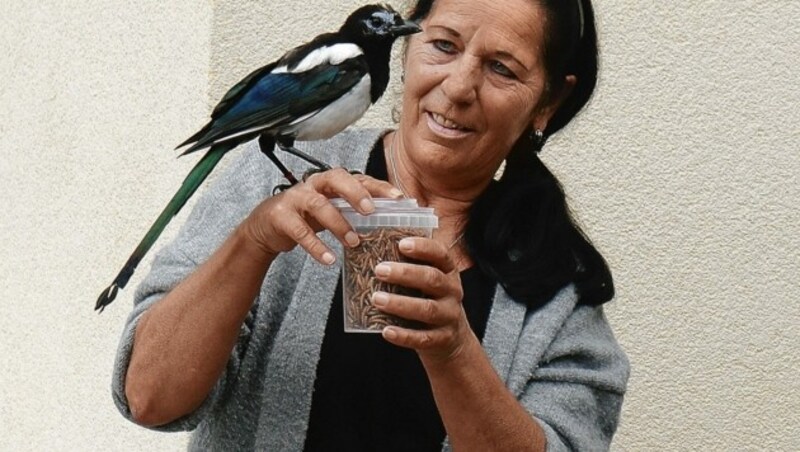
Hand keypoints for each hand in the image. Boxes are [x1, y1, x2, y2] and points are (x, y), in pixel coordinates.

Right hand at [241, 168, 401, 263]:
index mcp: (330, 182)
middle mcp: (313, 185)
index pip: (358, 177)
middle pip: (336, 178)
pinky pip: (299, 230)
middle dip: (355, 193)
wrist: (266, 226)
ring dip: (338, 223)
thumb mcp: (332, 210)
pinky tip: (328, 259)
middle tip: (371, 210)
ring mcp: (295, 198)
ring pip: (319, 204)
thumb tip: (392, 219)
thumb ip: (355, 211)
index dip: (378, 186)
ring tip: (354, 242)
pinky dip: (315, 246)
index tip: (398, 197)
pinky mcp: (280, 216)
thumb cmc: (306, 216)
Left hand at [370, 237, 475, 363]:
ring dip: (400, 304)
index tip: (402, 244)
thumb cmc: (430, 301)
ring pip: (427, 309)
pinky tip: (386, 331)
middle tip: (379, 270)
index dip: (423, 247)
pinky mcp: (442, 339)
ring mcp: (449, 316)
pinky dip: (404, 335)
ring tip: (377, 299)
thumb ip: (408, 268)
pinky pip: (423, 338)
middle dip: (405, 273)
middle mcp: (452, 291)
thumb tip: (371, 250)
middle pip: (432, 278)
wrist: (453, 340)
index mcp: (448, 272)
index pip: (440, 254)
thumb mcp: (426, 283)